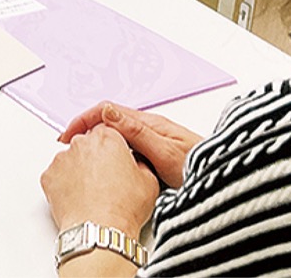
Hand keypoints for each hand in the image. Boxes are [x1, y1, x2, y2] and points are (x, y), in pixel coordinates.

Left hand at [41, 124, 158, 234]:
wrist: (99, 230)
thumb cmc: (123, 208)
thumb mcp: (149, 181)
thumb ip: (140, 162)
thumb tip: (136, 162)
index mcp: (107, 138)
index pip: (107, 131)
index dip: (112, 147)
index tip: (114, 160)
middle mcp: (82, 143)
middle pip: (87, 143)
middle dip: (94, 157)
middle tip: (104, 179)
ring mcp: (62, 158)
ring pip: (70, 159)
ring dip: (78, 169)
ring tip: (91, 192)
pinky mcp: (48, 175)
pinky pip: (56, 175)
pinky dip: (63, 184)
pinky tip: (77, 198)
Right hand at [60, 102, 202, 188]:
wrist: (223, 179)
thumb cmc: (198, 167)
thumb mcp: (164, 151)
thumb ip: (136, 132)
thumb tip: (108, 112)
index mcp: (147, 123)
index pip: (106, 111)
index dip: (83, 120)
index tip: (68, 135)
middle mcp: (149, 128)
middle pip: (108, 120)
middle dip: (84, 129)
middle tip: (67, 144)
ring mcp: (152, 140)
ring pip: (116, 133)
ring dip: (95, 138)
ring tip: (80, 152)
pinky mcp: (155, 153)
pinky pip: (125, 146)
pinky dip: (108, 149)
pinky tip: (105, 162)